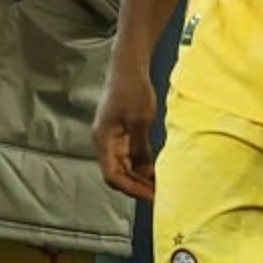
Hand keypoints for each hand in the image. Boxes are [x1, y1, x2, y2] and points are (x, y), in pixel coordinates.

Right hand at [94, 56, 164, 199]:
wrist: (128, 67)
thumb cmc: (132, 89)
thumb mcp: (140, 120)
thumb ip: (141, 148)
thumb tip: (146, 172)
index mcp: (103, 140)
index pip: (112, 175)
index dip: (130, 188)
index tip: (150, 195)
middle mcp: (104, 142)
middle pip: (117, 174)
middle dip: (137, 186)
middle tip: (158, 195)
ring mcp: (112, 139)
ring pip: (123, 167)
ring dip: (139, 177)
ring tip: (159, 186)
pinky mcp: (120, 134)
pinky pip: (128, 156)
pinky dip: (141, 165)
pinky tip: (155, 170)